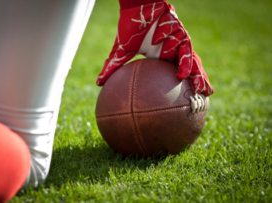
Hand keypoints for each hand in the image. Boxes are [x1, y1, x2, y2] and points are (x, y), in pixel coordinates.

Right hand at [96, 1, 213, 95]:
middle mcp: (173, 51)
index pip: (174, 74)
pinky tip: (182, 76)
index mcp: (161, 57)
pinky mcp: (179, 33)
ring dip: (198, 77)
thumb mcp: (120, 51)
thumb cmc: (130, 27)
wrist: (135, 7)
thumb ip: (113, 67)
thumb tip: (98, 83)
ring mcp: (177, 43)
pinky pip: (185, 50)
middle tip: (201, 100)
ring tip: (202, 92)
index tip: (185, 101)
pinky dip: (184, 63)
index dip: (182, 86)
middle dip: (196, 84)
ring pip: (192, 62)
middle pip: (189, 70)